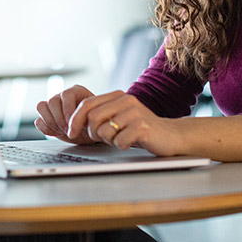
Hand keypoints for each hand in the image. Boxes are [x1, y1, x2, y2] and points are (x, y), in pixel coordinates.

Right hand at [35, 85, 97, 144]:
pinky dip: (46, 129)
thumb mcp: (94, 117)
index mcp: (76, 91)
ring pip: (42, 107)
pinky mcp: (46, 118)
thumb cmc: (95, 122)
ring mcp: (53, 106)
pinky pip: (38, 121)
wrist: (92, 132)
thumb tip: (73, 121)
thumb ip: (85, 115)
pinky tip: (58, 133)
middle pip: (52, 101)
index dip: (68, 109)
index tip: (72, 123)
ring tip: (63, 131)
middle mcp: (62, 96)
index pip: (66, 94)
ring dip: (51, 122)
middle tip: (68, 129)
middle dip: (59, 119)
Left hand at [66, 91, 184, 156]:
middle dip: (93, 133)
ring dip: (109, 141)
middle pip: (92, 118)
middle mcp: (125, 100)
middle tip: (105, 138)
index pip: (87, 104)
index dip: (74, 120)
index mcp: (117, 96)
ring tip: (122, 138)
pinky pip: (119, 141)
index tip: (71, 133)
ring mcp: (134, 113)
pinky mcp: (142, 127)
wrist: (170, 135)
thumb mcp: (119, 116)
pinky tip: (131, 142)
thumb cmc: (140, 129)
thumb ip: (100, 114)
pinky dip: (121, 145)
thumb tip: (72, 122)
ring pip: (104, 131)